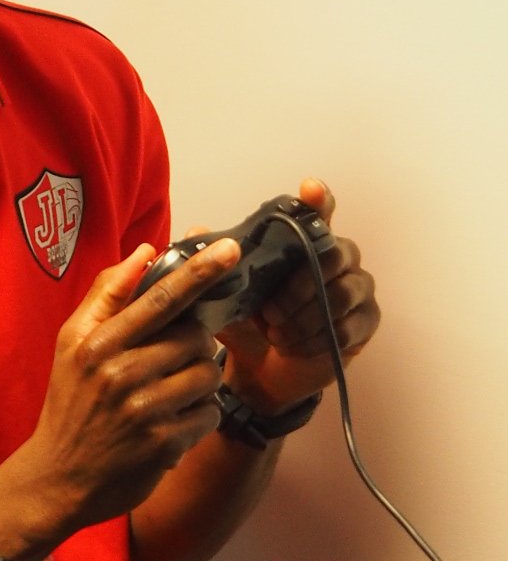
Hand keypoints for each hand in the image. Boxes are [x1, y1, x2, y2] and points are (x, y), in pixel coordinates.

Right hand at [20, 237, 240, 535]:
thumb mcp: (72, 341)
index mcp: (98, 343)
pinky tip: (174, 419)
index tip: (229, 249)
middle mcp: (121, 374)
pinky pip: (210, 413)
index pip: (159, 298)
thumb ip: (108, 293)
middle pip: (194, 335)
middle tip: (177, 354)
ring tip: (173, 389)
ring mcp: (144, 412)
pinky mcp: (164, 446)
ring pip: (208, 373)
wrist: (58, 477)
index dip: (198, 271)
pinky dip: (200, 414)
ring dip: (201, 378)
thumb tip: (146, 251)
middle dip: (197, 340)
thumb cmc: (70, 401)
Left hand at [218, 177, 379, 413]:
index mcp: (304, 242)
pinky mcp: (366, 321)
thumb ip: (212, 265)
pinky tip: (294, 347)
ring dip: (305, 318)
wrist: (263, 372)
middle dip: (298, 286)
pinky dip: (317, 339)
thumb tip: (193, 231)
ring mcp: (356, 287)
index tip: (310, 189)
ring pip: (341, 292)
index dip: (318, 199)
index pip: (318, 212)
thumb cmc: (249, 323)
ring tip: (277, 335)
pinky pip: (349, 326)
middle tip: (269, 314)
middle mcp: (338, 256)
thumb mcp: (224, 297)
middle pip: (334, 253)